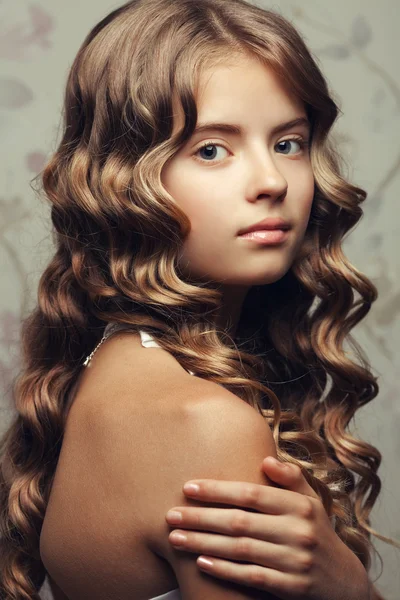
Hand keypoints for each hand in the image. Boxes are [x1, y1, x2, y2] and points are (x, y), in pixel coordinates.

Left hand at [165, 457, 369, 599]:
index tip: (188, 488)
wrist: (344, 581)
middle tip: (171, 515)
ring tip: (176, 538)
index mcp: (299, 505)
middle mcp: (297, 531)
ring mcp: (295, 560)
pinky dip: (225, 570)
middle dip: (201, 518)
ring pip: (240, 550)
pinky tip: (201, 563)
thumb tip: (266, 460)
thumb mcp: (312, 501)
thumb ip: (291, 478)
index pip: (251, 494)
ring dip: (204, 544)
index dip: (217, 491)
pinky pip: (251, 577)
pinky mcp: (291, 587)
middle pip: (239, 522)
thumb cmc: (317, 532)